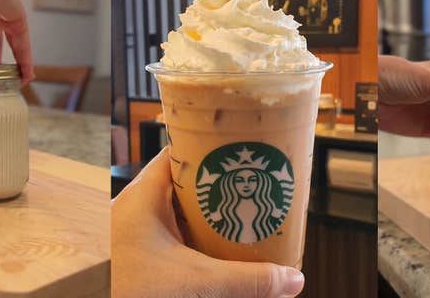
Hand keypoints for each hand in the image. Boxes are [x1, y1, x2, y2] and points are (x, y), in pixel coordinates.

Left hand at [111, 148, 304, 297]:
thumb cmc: (137, 293)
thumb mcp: (199, 282)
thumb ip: (248, 279)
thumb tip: (294, 279)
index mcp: (141, 197)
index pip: (178, 151)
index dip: (211, 146)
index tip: (242, 147)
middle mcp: (135, 207)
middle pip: (184, 178)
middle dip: (219, 179)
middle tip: (253, 177)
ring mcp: (136, 229)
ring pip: (179, 205)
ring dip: (209, 206)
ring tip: (246, 204)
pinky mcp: (140, 249)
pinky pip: (173, 228)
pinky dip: (198, 229)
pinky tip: (222, 238)